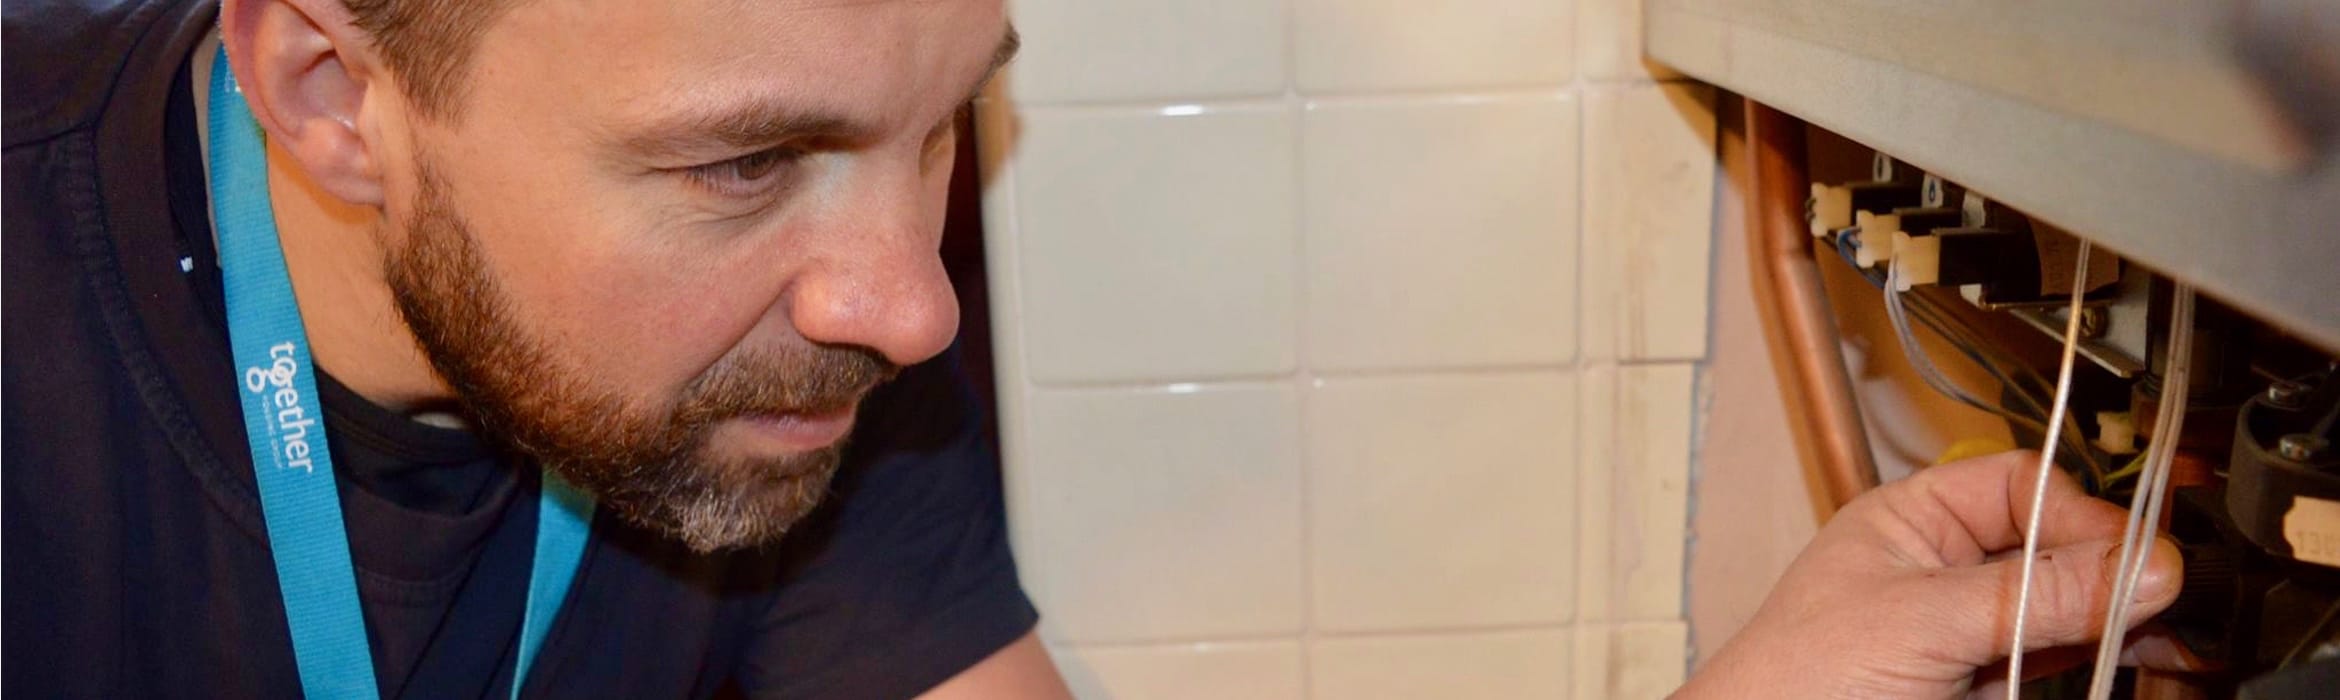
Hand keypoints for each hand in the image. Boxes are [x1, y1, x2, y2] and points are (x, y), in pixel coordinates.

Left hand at [1675, 450, 2189, 698]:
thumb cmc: (1792, 679)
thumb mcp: (1921, 620)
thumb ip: (2030, 594)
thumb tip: (2138, 563)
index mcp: (1910, 520)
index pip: (2022, 486)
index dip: (2082, 514)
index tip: (2134, 555)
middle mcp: (1944, 567)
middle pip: (2055, 547)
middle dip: (2111, 568)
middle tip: (2167, 597)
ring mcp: (1967, 629)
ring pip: (2066, 607)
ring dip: (2119, 617)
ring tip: (2172, 634)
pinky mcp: (1983, 685)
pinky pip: (2057, 660)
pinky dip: (2102, 658)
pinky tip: (2139, 658)